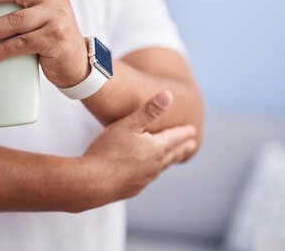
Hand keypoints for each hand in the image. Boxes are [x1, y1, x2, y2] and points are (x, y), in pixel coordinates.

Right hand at [77, 91, 197, 210]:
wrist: (91, 183)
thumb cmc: (108, 150)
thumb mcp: (127, 124)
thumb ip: (148, 111)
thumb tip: (168, 95)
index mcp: (155, 149)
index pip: (174, 138)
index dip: (183, 133)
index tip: (192, 131)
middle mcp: (153, 166)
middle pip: (171, 154)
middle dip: (181, 148)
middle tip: (191, 145)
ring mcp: (143, 180)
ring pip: (161, 168)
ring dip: (169, 161)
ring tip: (172, 158)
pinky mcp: (131, 189)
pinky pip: (147, 179)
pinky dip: (153, 173)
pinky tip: (147, 174)